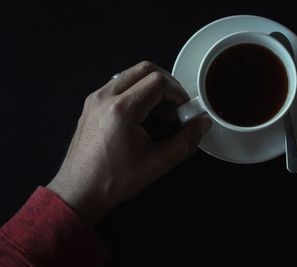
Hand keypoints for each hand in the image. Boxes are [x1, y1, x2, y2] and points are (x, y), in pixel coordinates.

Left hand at [47, 61, 211, 224]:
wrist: (79, 191)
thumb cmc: (114, 180)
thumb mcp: (157, 163)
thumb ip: (185, 141)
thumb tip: (203, 123)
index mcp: (122, 109)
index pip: (159, 81)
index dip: (178, 92)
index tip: (185, 110)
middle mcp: (105, 96)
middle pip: (145, 70)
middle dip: (167, 84)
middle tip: (176, 107)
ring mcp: (95, 98)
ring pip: (131, 75)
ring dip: (151, 87)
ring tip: (162, 113)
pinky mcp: (91, 104)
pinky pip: (119, 85)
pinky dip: (136, 92)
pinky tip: (143, 115)